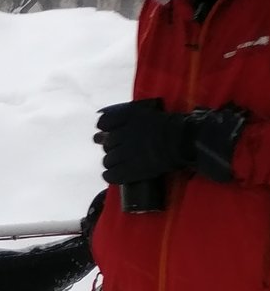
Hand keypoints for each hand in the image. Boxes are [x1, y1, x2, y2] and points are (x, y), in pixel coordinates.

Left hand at [96, 99, 244, 184]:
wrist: (187, 140)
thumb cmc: (174, 126)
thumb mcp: (151, 114)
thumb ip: (133, 118)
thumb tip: (117, 126)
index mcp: (130, 117)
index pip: (104, 123)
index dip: (104, 129)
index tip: (107, 132)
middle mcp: (125, 133)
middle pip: (106, 143)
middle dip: (110, 147)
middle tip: (117, 150)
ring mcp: (128, 152)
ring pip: (108, 160)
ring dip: (111, 162)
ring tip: (117, 164)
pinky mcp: (132, 168)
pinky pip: (112, 174)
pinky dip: (109, 176)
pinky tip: (111, 175)